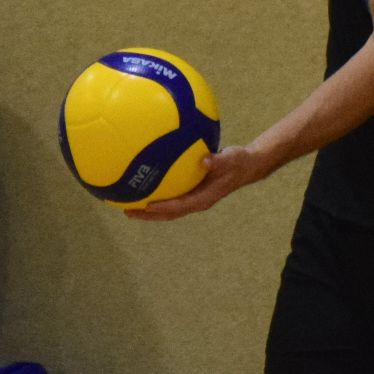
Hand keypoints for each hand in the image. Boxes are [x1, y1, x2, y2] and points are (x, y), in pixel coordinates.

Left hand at [126, 141, 268, 221]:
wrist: (246, 166)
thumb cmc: (238, 161)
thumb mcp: (231, 159)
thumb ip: (218, 161)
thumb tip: (204, 160)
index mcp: (204, 198)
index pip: (180, 206)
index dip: (163, 207)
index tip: (146, 206)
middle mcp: (196, 201)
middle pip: (169, 213)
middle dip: (148, 214)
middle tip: (127, 211)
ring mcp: (193, 198)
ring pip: (168, 208)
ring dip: (148, 209)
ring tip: (127, 204)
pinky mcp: (191, 191)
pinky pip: (171, 196)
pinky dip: (157, 194)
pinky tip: (144, 184)